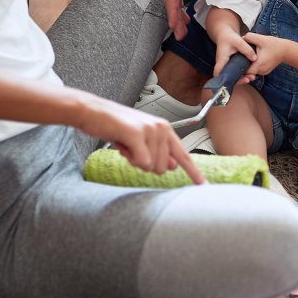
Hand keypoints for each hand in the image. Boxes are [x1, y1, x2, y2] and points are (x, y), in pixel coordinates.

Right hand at [75, 93, 203, 183]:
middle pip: (164, 167)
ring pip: (152, 166)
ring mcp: (151, 130)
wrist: (93, 112)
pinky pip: (142, 162)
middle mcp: (162, 128)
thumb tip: (172, 167)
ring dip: (135, 161)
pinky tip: (123, 147)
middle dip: (145, 165)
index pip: (183, 155)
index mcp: (165, 129)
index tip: (203, 185)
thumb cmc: (115, 126)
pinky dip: (131, 160)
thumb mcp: (140, 140)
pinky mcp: (137, 133)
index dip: (193, 172)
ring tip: (126, 145)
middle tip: (132, 150)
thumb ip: (158, 152)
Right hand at [212, 24, 258, 84]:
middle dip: (238, 81)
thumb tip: (254, 59)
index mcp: (221, 59)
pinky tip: (251, 74)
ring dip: (241, 79)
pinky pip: (235, 73)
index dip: (223, 79)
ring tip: (252, 78)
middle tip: (248, 80)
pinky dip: (242, 75)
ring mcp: (226, 66)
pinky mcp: (231, 65)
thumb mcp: (238, 40)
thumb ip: (246, 49)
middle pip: (226, 78)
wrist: (225, 35)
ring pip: (232, 76)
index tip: (233, 81)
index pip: (218, 72)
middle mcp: (222, 65)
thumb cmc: (229, 37)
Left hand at [241, 32, 293, 78]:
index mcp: (259, 65)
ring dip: (248, 65)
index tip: (236, 60)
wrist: (286, 50)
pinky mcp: (266, 71)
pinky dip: (253, 65)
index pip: (245, 71)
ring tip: (245, 57)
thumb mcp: (262, 39)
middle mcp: (261, 71)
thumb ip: (250, 37)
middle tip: (239, 58)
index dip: (239, 66)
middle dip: (243, 65)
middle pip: (247, 72)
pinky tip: (253, 58)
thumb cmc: (275, 45)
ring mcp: (264, 72)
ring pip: (252, 71)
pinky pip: (256, 70)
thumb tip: (241, 38)